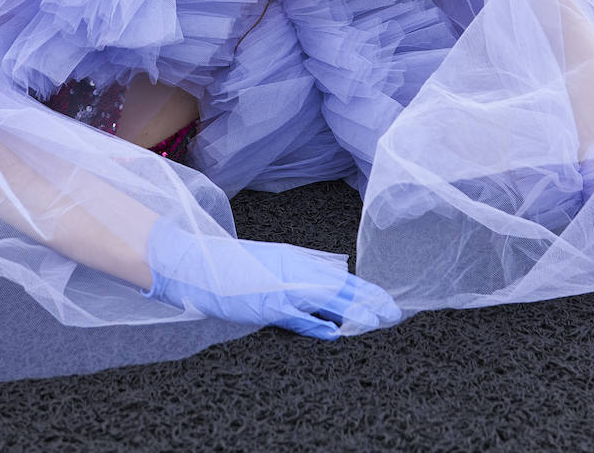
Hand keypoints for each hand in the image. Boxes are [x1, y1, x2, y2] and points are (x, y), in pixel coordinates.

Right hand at [143, 218, 395, 339]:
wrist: (200, 263)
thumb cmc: (234, 269)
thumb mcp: (274, 267)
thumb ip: (299, 280)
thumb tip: (325, 298)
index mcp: (298, 261)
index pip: (341, 277)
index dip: (366, 290)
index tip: (388, 301)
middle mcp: (295, 270)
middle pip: (341, 287)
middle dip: (369, 300)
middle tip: (393, 313)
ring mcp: (282, 287)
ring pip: (325, 298)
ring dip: (353, 310)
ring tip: (377, 320)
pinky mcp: (267, 303)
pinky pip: (296, 315)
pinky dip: (315, 323)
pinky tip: (334, 331)